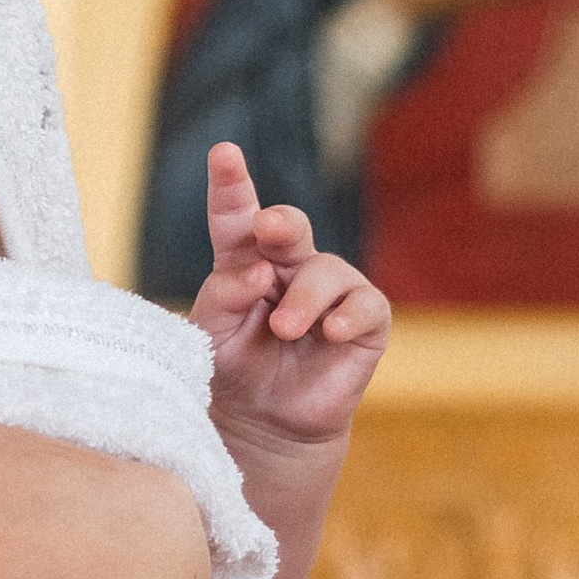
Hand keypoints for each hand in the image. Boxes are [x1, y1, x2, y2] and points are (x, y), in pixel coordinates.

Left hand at [194, 144, 390, 461]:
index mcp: (244, 260)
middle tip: (266, 227)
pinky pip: (366, 304)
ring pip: (326, 270)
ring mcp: (330, 291)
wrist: (264, 424)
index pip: (236, 217)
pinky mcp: (364, 322)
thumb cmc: (233, 366)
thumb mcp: (212, 332)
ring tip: (284, 329)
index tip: (224, 154)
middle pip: (290, 228)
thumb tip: (260, 273)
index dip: (231, 184)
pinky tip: (332, 331)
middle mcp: (289, 266)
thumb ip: (226, 295)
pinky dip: (349, 313)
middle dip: (280, 221)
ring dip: (304, 298)